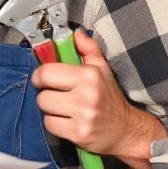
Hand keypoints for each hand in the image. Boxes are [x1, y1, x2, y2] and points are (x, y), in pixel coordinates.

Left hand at [31, 29, 164, 168]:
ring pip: (44, 109)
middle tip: (56, 95)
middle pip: (42, 93)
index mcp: (90, 75)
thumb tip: (76, 34)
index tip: (44, 79)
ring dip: (50, 110)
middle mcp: (87, 95)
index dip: (40, 76)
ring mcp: (83, 116)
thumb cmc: (110, 99)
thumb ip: (88, 49)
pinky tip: (67, 121)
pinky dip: (54, 124)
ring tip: (63, 108)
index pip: (47, 72)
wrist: (127, 130)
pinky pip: (50, 125)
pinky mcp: (79, 134)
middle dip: (46, 94)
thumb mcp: (102, 70)